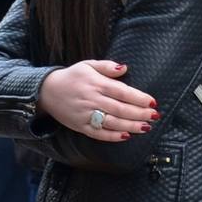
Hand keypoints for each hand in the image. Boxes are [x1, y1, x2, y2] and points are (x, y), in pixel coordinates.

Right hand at [39, 60, 156, 140]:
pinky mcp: (81, 126)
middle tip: (154, 116)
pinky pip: (98, 133)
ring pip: (112, 122)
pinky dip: (112, 136)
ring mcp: (86, 114)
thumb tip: (124, 68)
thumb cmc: (72, 77)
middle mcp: (92, 99)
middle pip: (120, 108)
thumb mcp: (88, 64)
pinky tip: (126, 136)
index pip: (122, 91)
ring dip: (130, 126)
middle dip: (139, 113)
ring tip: (146, 127)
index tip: (152, 102)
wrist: (47, 91)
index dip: (138, 98)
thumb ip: (107, 66)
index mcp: (96, 83)